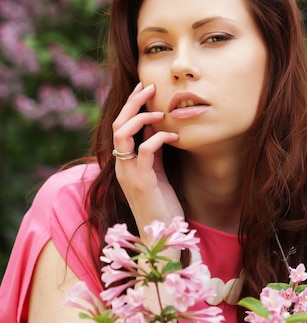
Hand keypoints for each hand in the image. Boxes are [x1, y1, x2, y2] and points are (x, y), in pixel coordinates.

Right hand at [111, 82, 181, 241]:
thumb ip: (154, 152)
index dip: (130, 106)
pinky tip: (173, 136)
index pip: (120, 127)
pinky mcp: (142, 183)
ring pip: (123, 136)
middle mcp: (122, 166)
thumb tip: (159, 128)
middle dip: (132, 104)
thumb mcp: (158, 173)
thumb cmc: (162, 204)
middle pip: (117, 126)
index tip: (144, 88)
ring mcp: (130, 174)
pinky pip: (144, 153)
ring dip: (140, 118)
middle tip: (148, 86)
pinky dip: (157, 139)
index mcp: (125, 162)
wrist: (162, 236)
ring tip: (159, 110)